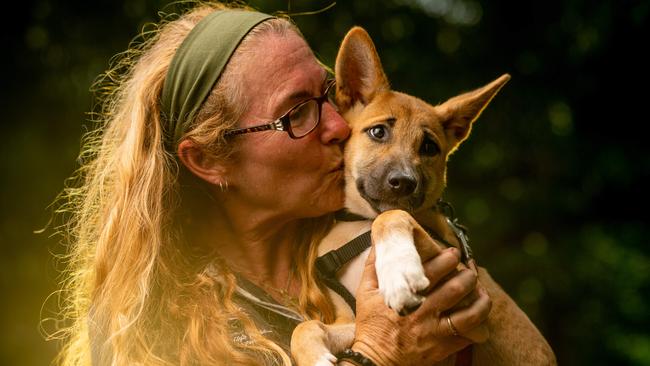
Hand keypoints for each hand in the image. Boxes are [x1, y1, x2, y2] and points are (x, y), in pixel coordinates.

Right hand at [351, 246, 491, 365]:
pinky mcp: (442, 348)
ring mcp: (435, 331)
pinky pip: (468, 336)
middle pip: (457, 288)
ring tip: (481, 291)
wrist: (374, 359)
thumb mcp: (365, 293)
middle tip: (470, 270)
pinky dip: (478, 325)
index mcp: (407, 295)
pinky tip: (478, 315)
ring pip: (470, 313)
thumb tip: (379, 244)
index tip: (453, 254)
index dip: (449, 258)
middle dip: (469, 275)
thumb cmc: (371, 324)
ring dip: (481, 300)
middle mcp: (424, 312)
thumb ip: (373, 266)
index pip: (435, 270)